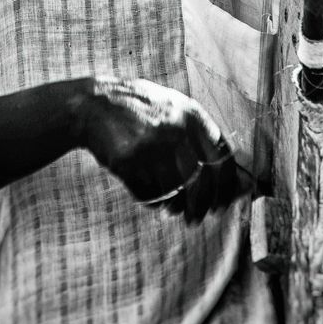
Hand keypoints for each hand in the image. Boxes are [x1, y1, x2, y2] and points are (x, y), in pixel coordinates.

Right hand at [81, 77, 249, 223]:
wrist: (96, 103)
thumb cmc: (141, 109)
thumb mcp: (174, 107)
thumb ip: (198, 132)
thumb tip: (225, 171)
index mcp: (192, 114)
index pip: (222, 157)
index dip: (226, 187)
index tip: (222, 205)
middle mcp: (175, 128)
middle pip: (200, 181)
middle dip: (200, 207)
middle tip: (197, 219)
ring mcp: (152, 145)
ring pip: (175, 192)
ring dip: (175, 208)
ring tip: (172, 210)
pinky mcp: (129, 161)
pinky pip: (149, 194)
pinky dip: (153, 202)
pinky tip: (152, 198)